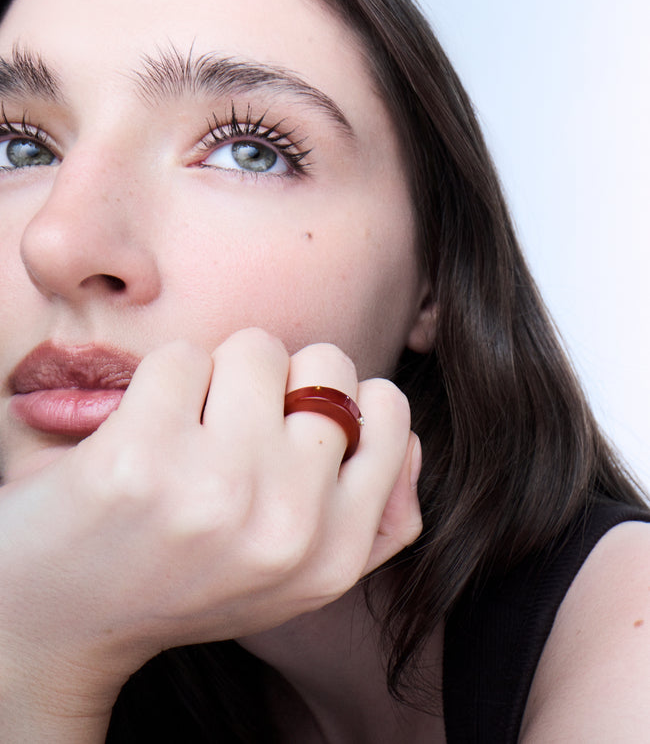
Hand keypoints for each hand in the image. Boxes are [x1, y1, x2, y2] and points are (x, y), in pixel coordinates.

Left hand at [0, 329, 421, 717]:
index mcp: (333, 558)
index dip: (339, 404)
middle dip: (280, 382)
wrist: (55, 624)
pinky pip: (182, 356)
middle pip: (328, 367)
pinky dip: (158, 382)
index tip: (291, 427)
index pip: (390, 419)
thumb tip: (406, 436)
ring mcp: (217, 491)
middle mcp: (287, 527)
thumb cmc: (179, 579)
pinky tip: (135, 434)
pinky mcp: (143, 457)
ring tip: (182, 432)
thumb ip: (372, 516)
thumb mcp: (295, 576)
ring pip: (258, 349)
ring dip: (218, 375)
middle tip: (229, 431)